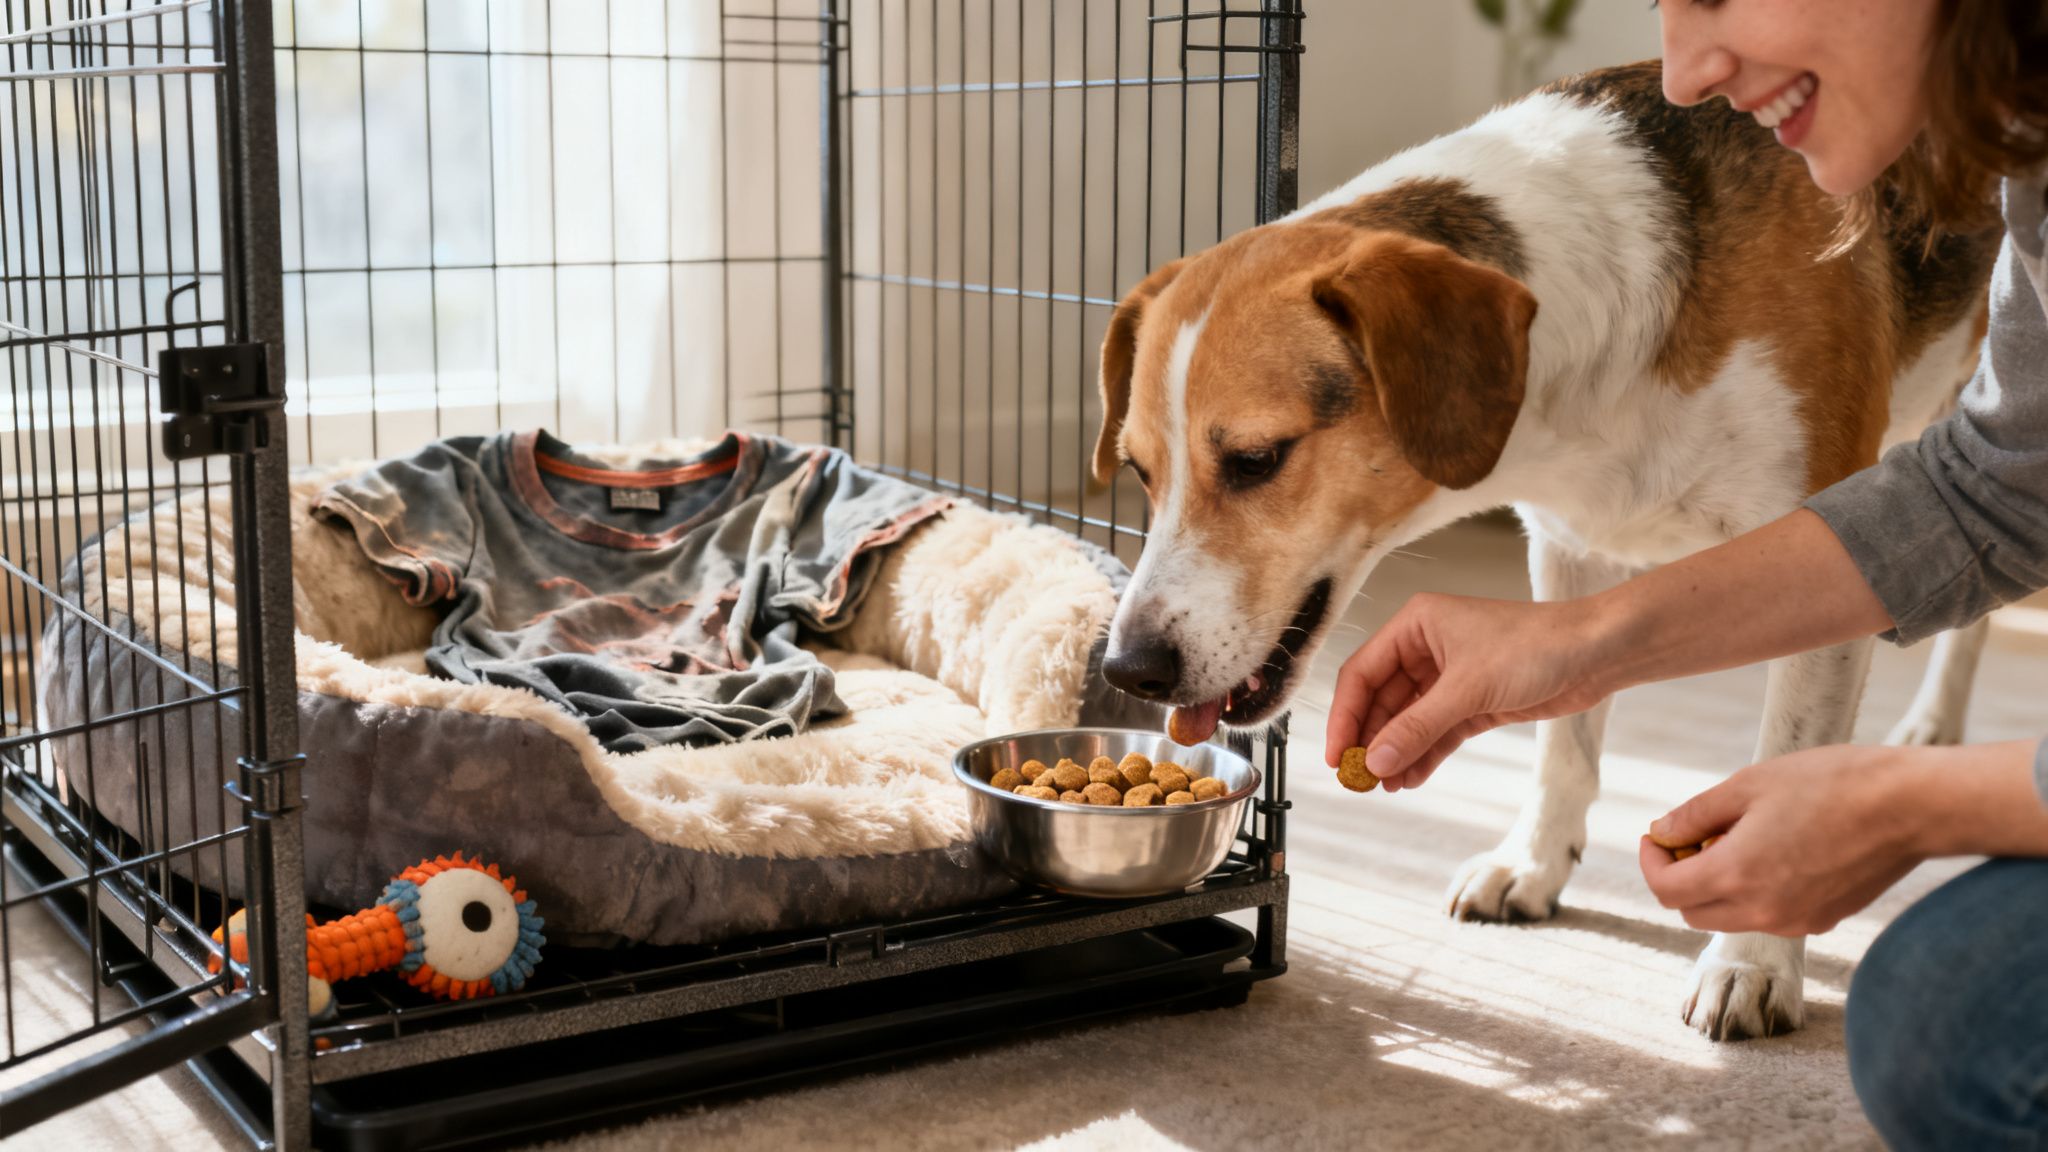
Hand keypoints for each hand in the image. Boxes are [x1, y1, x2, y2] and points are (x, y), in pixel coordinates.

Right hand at [1324, 593, 1616, 790]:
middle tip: (1358, 779)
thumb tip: (1375, 762)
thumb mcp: (1468, 689)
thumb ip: (1417, 727)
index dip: (1345, 716)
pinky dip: (1424, 755)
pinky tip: (1412, 779)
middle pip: (1381, 701)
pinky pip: (1436, 732)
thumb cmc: (1536, 646)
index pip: (1361, 673)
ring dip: (1397, 753)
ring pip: (1408, 721)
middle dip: (1371, 741)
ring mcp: (1449, 677)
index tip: (1335, 755)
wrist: (1596, 653)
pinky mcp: (1472, 701)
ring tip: (1386, 786)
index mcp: (1414, 625)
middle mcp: (1425, 648)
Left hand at [1639, 745, 1926, 935]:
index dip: (1652, 861)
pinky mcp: (1823, 919)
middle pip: (1692, 911)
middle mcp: (1764, 912)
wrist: (1911, 806)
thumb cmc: (1831, 784)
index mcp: (1738, 875)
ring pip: (1730, 917)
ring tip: (1738, 837)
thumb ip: (1696, 814)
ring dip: (1717, 886)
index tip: (1658, 835)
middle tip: (1693, 836)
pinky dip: (1754, 892)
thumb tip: (1663, 831)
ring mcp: (1796, 921)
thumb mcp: (1749, 785)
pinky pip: (1769, 915)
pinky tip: (1776, 850)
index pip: (1666, 891)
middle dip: (1680, 876)